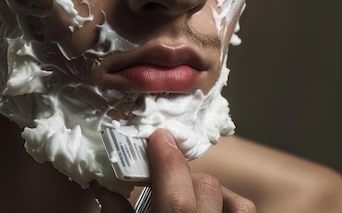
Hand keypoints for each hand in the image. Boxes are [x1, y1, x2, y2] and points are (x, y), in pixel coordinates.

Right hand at [92, 129, 255, 212]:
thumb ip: (117, 212)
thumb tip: (102, 183)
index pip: (178, 199)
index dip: (167, 162)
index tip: (158, 137)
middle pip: (207, 189)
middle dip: (185, 177)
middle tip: (164, 178)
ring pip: (238, 204)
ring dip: (213, 193)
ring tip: (191, 198)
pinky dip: (227, 207)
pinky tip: (210, 210)